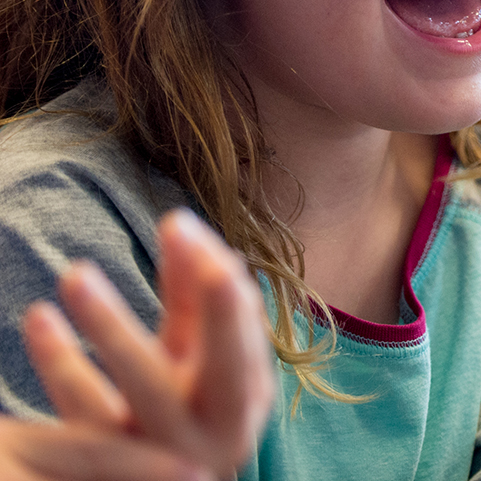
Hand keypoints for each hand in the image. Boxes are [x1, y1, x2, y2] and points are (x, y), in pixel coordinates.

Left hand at [22, 210, 275, 476]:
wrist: (170, 480)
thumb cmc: (191, 401)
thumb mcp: (202, 355)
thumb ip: (194, 297)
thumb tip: (180, 224)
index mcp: (245, 398)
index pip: (242, 337)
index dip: (220, 286)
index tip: (182, 223)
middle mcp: (210, 434)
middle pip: (211, 362)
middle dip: (187, 298)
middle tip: (163, 232)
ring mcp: (158, 456)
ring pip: (139, 389)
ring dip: (110, 326)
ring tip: (77, 271)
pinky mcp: (106, 468)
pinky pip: (81, 411)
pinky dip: (59, 363)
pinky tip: (38, 318)